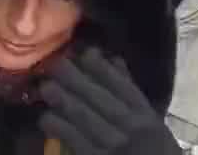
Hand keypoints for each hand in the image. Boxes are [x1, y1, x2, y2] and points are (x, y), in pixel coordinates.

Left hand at [40, 49, 179, 154]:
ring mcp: (113, 144)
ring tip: (45, 87)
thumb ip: (130, 90)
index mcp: (144, 114)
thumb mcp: (150, 119)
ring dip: (63, 99)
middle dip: (74, 79)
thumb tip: (111, 59)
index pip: (123, 85)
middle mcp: (130, 126)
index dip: (101, 67)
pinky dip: (59, 127)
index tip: (84, 53)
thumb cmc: (152, 147)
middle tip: (54, 64)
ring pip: (84, 116)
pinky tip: (46, 118)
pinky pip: (75, 140)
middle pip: (99, 97)